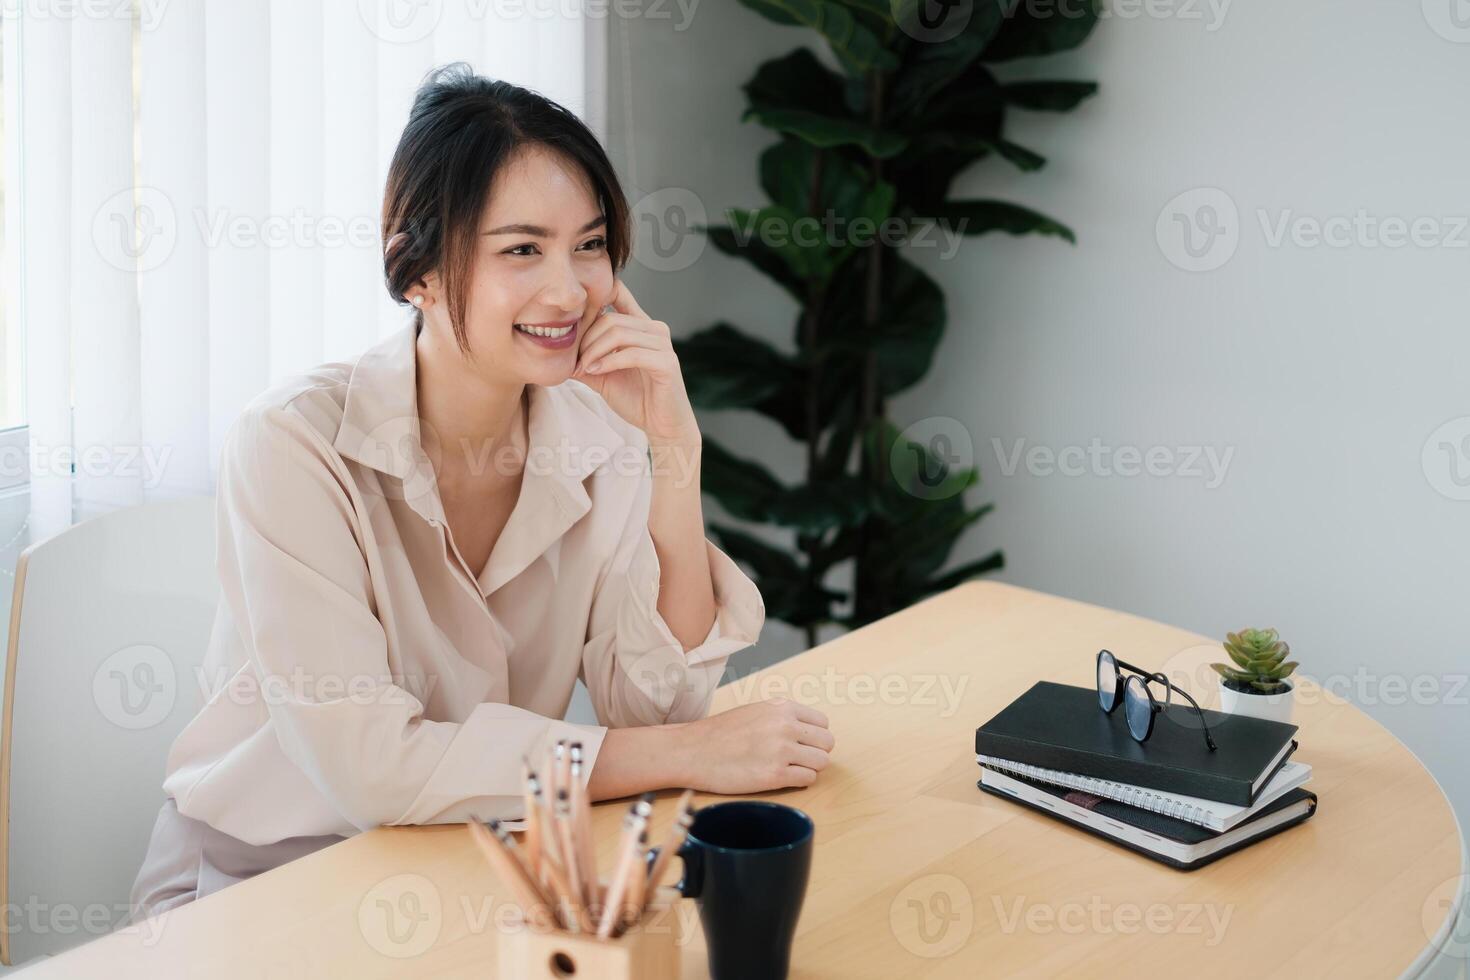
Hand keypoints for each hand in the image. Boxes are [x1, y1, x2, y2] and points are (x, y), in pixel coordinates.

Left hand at [572, 279, 699, 446]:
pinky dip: (609, 362)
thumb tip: (559, 348)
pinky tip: (597, 372)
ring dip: (594, 351)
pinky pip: (631, 354)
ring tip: (583, 368)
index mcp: (641, 326)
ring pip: (619, 333)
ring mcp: (663, 344)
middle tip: (575, 360)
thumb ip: (586, 358)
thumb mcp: (603, 375)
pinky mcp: (666, 362)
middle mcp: (655, 329)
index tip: (573, 319)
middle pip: (611, 318)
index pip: (619, 293)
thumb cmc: (636, 398)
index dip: (595, 296)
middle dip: (586, 339)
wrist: (662, 425)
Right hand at [673, 698, 834, 793]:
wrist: (692, 751)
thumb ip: (782, 718)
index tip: (801, 744)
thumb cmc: (720, 733)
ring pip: (821, 762)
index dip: (813, 736)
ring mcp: (782, 751)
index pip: (823, 723)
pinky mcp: (775, 776)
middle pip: (827, 743)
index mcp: (782, 707)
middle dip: (815, 752)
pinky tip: (781, 778)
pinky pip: (808, 780)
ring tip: (788, 769)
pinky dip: (799, 782)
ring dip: (809, 768)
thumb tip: (808, 732)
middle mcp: (786, 726)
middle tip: (796, 759)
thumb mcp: (755, 711)